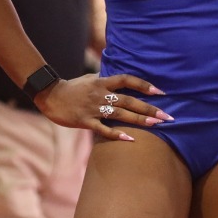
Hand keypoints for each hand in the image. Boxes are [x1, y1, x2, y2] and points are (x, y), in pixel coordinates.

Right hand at [34, 74, 169, 141]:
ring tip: (155, 124)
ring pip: (120, 114)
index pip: (127, 80)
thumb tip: (122, 79)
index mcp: (102, 82)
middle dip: (149, 108)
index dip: (144, 85)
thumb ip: (106, 80)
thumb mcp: (90, 79)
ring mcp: (93, 108)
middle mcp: (100, 94)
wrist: (50, 95)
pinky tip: (131, 139)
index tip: (160, 92)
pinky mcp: (85, 121)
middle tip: (166, 116)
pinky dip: (117, 134)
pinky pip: (103, 129)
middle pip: (128, 100)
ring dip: (139, 119)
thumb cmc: (72, 88)